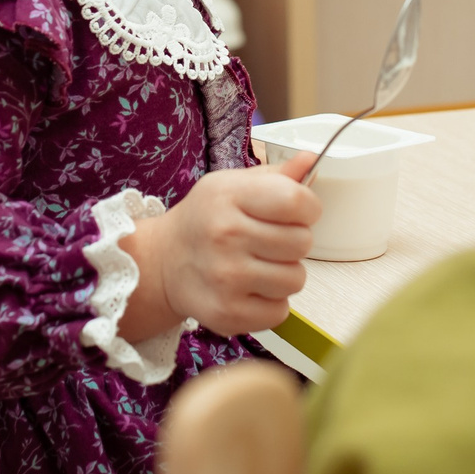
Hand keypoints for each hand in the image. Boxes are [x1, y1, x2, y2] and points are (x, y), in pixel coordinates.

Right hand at [123, 152, 320, 337]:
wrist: (164, 262)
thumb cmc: (205, 220)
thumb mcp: (233, 185)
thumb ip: (276, 176)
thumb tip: (311, 160)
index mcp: (229, 196)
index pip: (297, 202)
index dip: (308, 208)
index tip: (296, 213)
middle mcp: (225, 235)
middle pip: (302, 242)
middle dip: (293, 242)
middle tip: (268, 241)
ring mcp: (226, 278)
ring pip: (296, 279)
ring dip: (283, 274)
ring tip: (258, 265)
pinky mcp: (227, 312)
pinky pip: (280, 311)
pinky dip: (270, 302)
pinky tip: (249, 289)